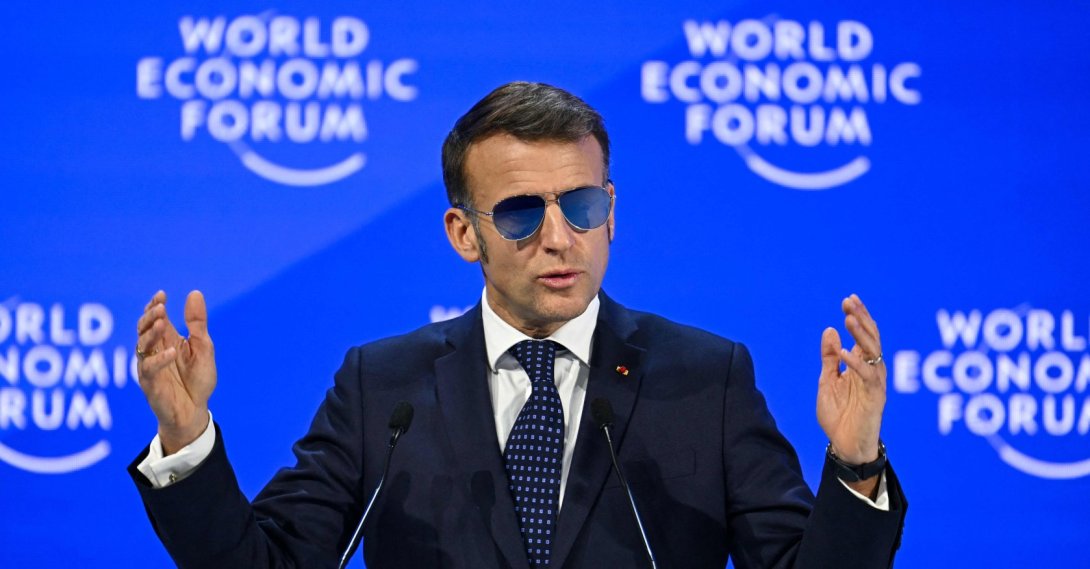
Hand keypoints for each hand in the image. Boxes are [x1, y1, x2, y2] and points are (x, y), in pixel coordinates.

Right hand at [136, 290, 216, 454]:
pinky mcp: (150, 383)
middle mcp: (155, 351)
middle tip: (159, 307)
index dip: (155, 305)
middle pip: (144, 329)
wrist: (195, 411)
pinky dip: (159, 360)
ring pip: (141, 346)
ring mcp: (150, 366)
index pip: (156, 318)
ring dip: (150, 333)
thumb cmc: (198, 379)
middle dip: (149, 316)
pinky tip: (171, 351)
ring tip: (160, 322)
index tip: (162, 295)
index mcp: (167, 339)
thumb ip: (197, 323)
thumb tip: (195, 293)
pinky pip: (150, 369)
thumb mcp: (203, 347)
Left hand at [817, 294, 885, 466]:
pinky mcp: (875, 398)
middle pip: (871, 338)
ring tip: (848, 319)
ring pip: (873, 352)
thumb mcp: (827, 381)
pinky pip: (868, 376)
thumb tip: (830, 330)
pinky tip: (844, 352)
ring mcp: (875, 383)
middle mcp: (872, 370)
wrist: (845, 445)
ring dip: (861, 335)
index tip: (848, 300)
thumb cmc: (840, 415)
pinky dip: (856, 363)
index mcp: (861, 365)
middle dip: (861, 319)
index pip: (863, 335)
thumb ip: (830, 358)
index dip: (858, 316)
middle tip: (849, 302)